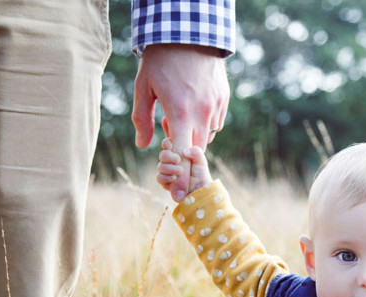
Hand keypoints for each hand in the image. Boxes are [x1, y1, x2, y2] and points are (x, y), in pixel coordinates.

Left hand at [133, 44, 228, 200]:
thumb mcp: (143, 89)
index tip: (179, 195)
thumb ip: (142, 120)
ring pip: (207, 136)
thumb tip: (144, 146)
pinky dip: (204, 123)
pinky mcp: (224, 98)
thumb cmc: (160, 60)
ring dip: (193, 136)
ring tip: (178, 113)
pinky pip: (215, 122)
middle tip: (173, 147)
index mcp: (180, 113)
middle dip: (185, 156)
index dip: (180, 177)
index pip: (181, 155)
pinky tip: (192, 107)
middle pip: (197, 150)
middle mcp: (203, 113)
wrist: (188, 32)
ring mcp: (216, 105)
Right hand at [157, 139, 212, 199]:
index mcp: (178, 153)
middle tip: (178, 160)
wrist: (201, 192)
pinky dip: (166, 177)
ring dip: (169, 168)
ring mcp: (167, 172)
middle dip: (169, 156)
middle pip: (162, 154)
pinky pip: (160, 177)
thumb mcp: (201, 162)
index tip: (171, 146)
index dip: (167, 143)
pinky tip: (174, 178)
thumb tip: (184, 151)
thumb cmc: (201, 175)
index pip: (167, 144)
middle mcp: (170, 162)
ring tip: (180, 171)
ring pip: (160, 166)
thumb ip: (196, 153)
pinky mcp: (165, 183)